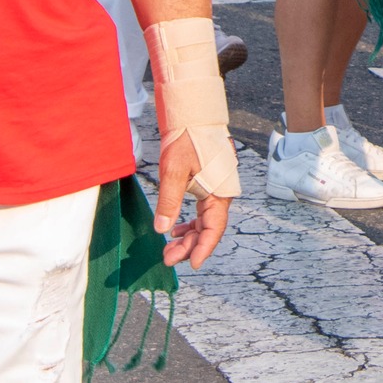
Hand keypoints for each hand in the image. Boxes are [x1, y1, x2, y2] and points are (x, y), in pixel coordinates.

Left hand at [153, 130, 230, 268]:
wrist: (192, 117)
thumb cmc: (186, 140)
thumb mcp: (174, 171)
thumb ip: (169, 202)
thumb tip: (162, 229)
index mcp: (218, 192)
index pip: (214, 228)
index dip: (203, 248)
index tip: (191, 264)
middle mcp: (220, 194)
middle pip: (208, 229)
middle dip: (189, 246)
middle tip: (167, 258)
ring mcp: (213, 190)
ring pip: (203, 222)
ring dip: (188, 237)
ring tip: (168, 249)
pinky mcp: (206, 185)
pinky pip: (200, 212)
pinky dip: (188, 224)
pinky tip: (175, 230)